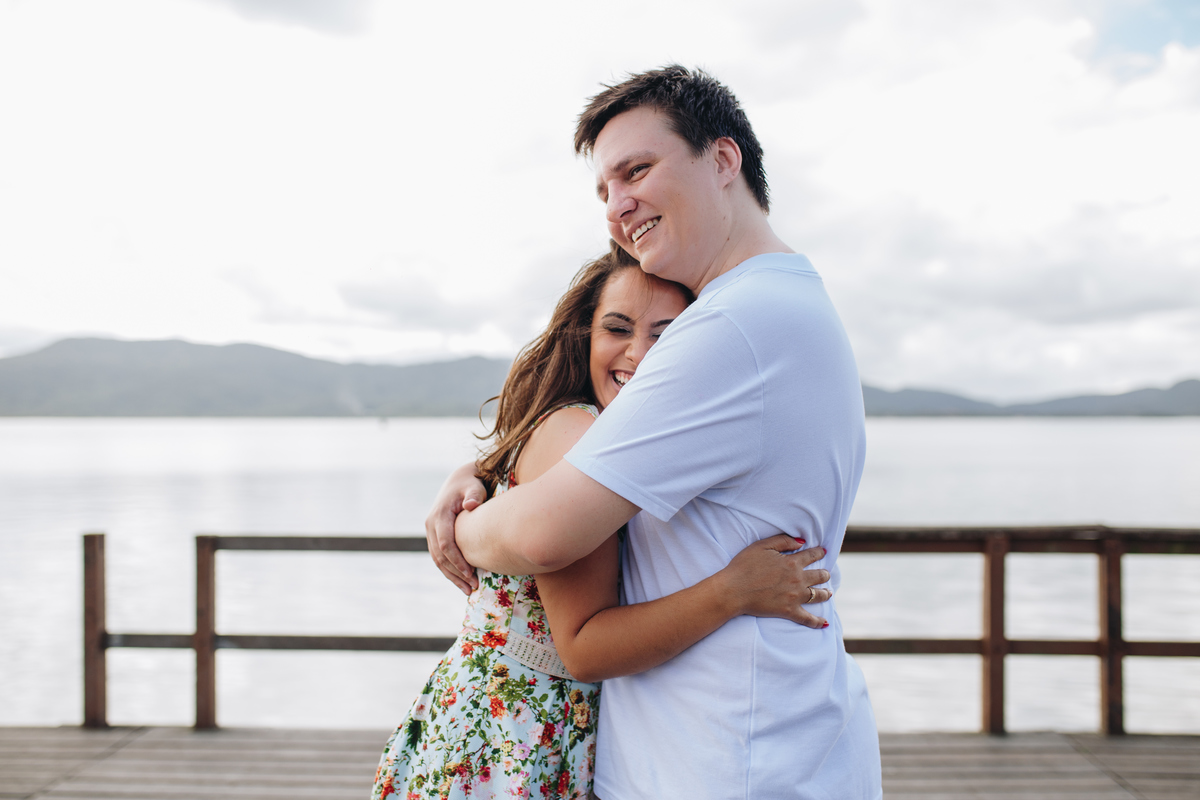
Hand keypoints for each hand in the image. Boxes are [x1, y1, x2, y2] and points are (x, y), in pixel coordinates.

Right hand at [424, 461, 486, 594]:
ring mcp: (431, 531)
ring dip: (452, 576)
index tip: (471, 574)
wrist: (459, 480)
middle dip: (456, 573)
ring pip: (438, 560)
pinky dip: (450, 570)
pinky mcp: (435, 536)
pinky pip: (440, 557)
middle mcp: (431, 524)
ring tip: (469, 590)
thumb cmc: (470, 484)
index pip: (445, 544)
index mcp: (439, 515)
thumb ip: (474, 495)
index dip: (457, 561)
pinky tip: (462, 581)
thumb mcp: (474, 487)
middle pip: (440, 556)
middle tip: (473, 587)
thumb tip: (470, 505)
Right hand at [720, 534, 831, 628]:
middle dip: (824, 573)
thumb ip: (783, 541)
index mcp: (792, 562)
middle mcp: (798, 579)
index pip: (811, 555)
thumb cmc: (744, 566)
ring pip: (817, 595)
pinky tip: (824, 623)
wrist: (734, 590)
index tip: (823, 551)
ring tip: (829, 593)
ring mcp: (795, 597)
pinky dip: (817, 622)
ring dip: (825, 593)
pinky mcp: (788, 611)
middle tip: (826, 574)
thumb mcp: (762, 546)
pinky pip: (807, 618)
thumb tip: (802, 542)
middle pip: (819, 576)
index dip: (819, 552)